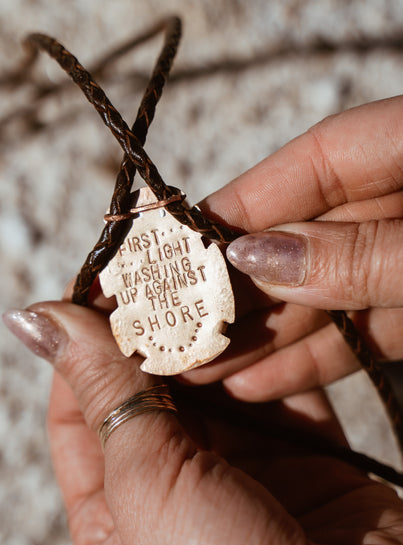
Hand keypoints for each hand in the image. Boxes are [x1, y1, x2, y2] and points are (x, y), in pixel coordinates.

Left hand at [4, 301, 402, 544]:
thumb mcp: (143, 486)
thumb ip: (103, 393)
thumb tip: (36, 322)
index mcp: (116, 517)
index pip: (81, 411)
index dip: (81, 345)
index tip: (95, 285)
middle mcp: (177, 495)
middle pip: (153, 391)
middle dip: (153, 330)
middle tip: (159, 266)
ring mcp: (245, 476)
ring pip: (218, 385)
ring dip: (213, 334)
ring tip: (207, 275)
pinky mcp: (309, 461)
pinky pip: (282, 391)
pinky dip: (271, 353)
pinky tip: (258, 314)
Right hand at [181, 96, 402, 401]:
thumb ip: (363, 255)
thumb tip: (256, 259)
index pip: (316, 161)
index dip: (243, 203)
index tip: (178, 245)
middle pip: (312, 234)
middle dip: (242, 285)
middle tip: (174, 325)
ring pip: (334, 291)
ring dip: (268, 333)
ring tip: (201, 370)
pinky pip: (371, 329)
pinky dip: (320, 355)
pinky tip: (258, 383)